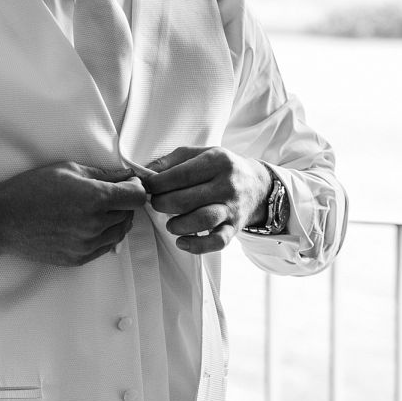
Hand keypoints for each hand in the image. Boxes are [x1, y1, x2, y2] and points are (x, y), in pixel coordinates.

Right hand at [0, 161, 149, 265]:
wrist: (4, 219)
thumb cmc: (32, 189)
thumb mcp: (68, 170)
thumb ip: (103, 174)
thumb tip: (127, 175)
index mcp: (95, 198)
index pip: (138, 197)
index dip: (136, 188)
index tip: (128, 184)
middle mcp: (96, 224)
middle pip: (130, 214)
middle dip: (124, 202)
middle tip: (109, 194)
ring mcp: (88, 244)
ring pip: (120, 232)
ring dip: (115, 220)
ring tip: (96, 209)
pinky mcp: (79, 258)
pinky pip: (105, 246)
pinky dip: (103, 235)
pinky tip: (87, 224)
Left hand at [134, 146, 271, 254]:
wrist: (257, 184)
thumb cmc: (220, 168)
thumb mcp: (200, 154)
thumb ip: (172, 160)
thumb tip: (144, 172)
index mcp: (216, 161)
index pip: (180, 175)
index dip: (157, 184)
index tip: (147, 187)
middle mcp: (226, 184)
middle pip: (187, 199)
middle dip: (162, 204)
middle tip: (156, 204)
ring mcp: (232, 207)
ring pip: (202, 220)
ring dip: (177, 225)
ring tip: (170, 223)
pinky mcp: (235, 227)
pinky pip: (217, 241)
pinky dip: (197, 246)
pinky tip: (182, 242)